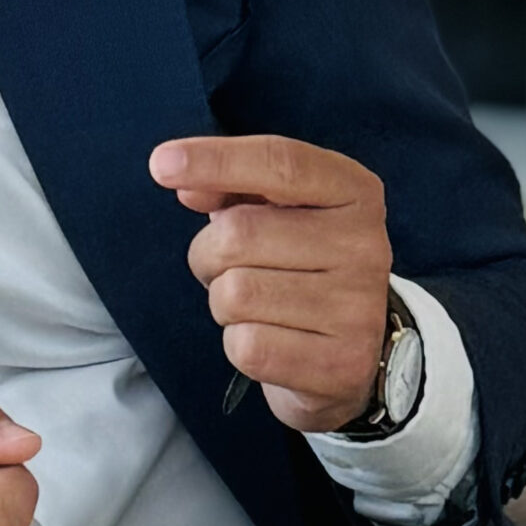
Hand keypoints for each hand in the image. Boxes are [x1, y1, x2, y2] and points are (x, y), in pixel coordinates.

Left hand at [150, 135, 392, 434]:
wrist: (347, 350)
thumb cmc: (298, 262)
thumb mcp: (275, 208)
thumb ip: (231, 185)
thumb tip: (185, 184)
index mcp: (353, 190)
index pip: (279, 162)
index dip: (215, 159)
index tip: (160, 163)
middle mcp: (366, 244)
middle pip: (238, 232)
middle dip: (209, 252)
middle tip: (230, 266)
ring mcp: (358, 308)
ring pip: (235, 293)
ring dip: (223, 300)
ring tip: (256, 304)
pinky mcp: (341, 365)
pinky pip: (246, 346)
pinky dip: (238, 342)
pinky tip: (270, 337)